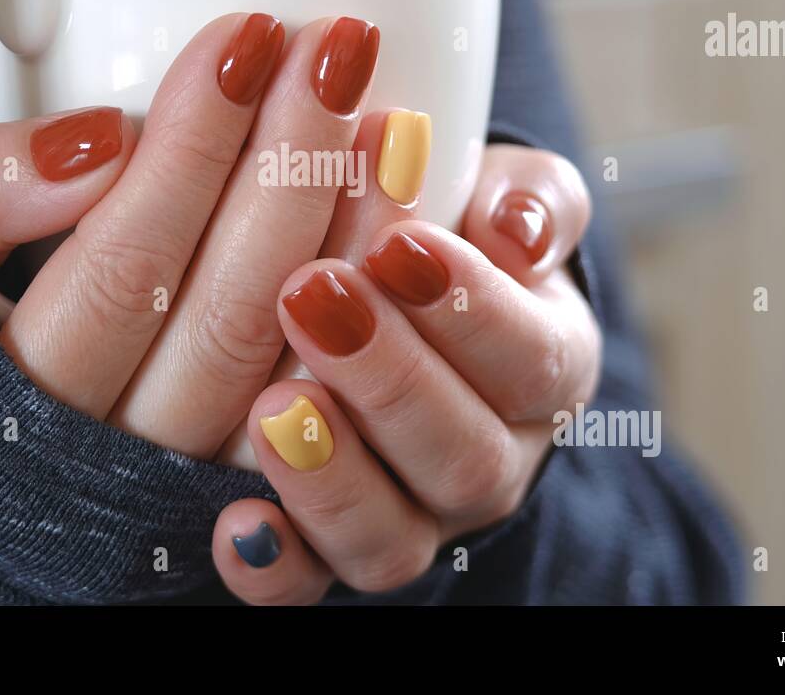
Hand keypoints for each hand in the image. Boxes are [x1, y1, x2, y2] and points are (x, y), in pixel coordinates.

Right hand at [0, 12, 383, 458]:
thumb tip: (98, 142)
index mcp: (17, 390)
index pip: (123, 264)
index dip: (194, 146)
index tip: (245, 38)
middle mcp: (116, 455)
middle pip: (227, 311)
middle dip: (291, 167)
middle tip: (336, 48)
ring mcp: (193, 483)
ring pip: (294, 371)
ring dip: (353, 241)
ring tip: (391, 119)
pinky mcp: (256, 488)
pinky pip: (336, 421)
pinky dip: (378, 324)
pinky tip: (405, 229)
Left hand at [211, 144, 601, 602]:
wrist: (412, 311)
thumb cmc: (454, 237)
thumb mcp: (502, 199)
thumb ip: (527, 199)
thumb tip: (517, 226)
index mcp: (546, 370)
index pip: (532, 357)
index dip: (470, 309)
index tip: (397, 244)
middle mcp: (491, 460)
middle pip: (465, 456)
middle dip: (388, 379)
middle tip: (311, 297)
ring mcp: (416, 518)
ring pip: (393, 539)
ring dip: (332, 477)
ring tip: (273, 405)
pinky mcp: (337, 550)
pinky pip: (311, 584)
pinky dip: (277, 566)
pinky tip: (238, 524)